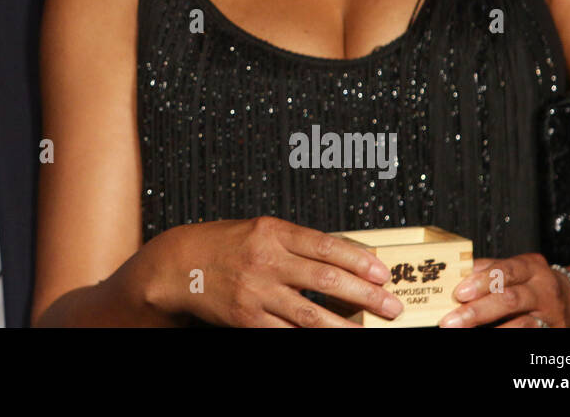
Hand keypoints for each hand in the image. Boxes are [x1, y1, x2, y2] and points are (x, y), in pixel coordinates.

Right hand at [148, 216, 404, 326]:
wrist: (178, 265)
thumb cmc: (223, 244)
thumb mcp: (260, 230)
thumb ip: (297, 242)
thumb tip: (345, 257)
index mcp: (272, 232)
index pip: (327, 246)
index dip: (360, 261)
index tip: (384, 273)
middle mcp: (266, 260)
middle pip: (327, 280)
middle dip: (366, 295)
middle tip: (391, 306)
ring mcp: (256, 292)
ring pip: (311, 314)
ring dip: (345, 326)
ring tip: (368, 332)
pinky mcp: (246, 319)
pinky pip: (286, 333)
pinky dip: (309, 338)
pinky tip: (328, 339)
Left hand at [439, 253, 569, 326]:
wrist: (569, 298)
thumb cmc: (529, 281)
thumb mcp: (512, 268)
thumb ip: (486, 270)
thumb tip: (455, 276)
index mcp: (530, 268)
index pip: (506, 272)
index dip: (481, 282)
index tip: (459, 294)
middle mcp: (543, 291)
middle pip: (510, 300)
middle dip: (477, 312)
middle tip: (451, 322)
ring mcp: (551, 315)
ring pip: (522, 325)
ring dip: (492, 331)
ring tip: (466, 333)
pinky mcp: (553, 332)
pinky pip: (529, 337)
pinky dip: (506, 337)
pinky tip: (488, 339)